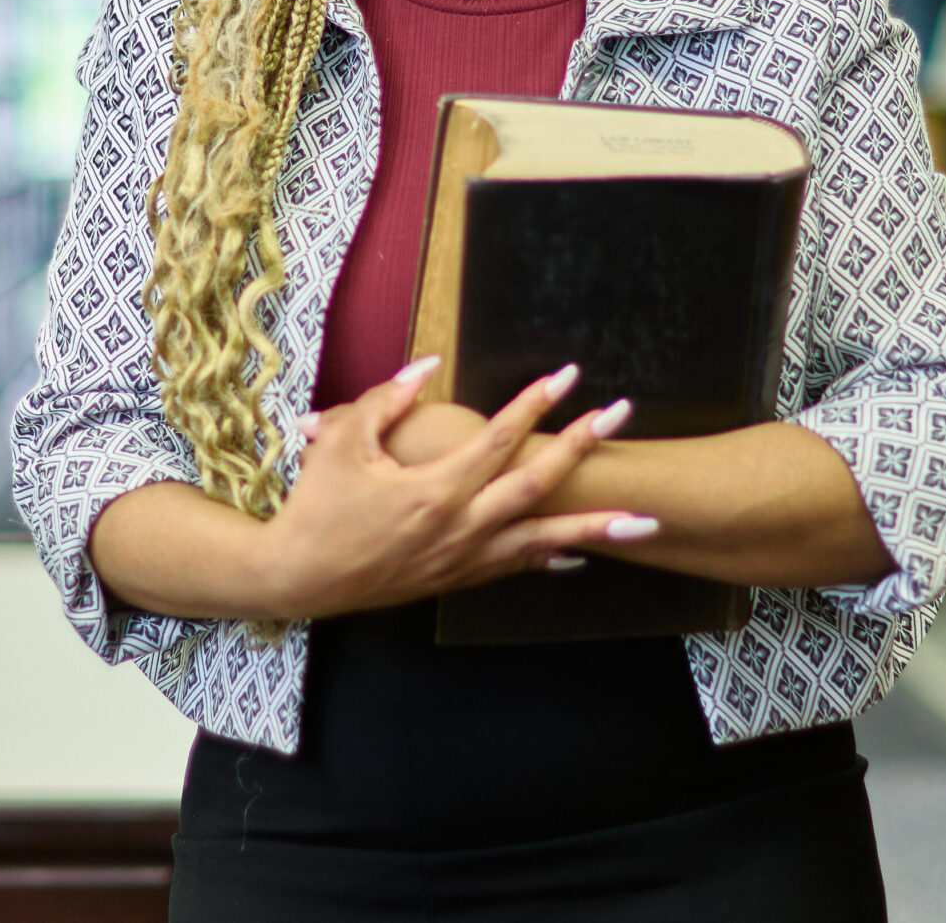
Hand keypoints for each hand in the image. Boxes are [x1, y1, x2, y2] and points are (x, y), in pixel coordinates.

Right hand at [259, 358, 650, 621]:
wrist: (300, 578)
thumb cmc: (316, 504)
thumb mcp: (342, 441)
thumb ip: (387, 398)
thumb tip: (427, 366)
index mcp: (434, 489)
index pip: (499, 439)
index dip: (535, 403)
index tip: (568, 376)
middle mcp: (460, 527)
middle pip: (538, 484)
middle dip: (584, 449)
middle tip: (622, 417)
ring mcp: (463, 558)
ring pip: (542, 540)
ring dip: (595, 529)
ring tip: (646, 521)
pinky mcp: (456, 578)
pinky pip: (516, 565)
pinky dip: (551, 556)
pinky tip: (580, 553)